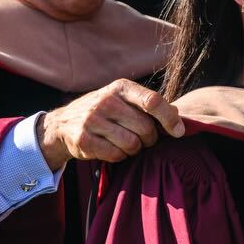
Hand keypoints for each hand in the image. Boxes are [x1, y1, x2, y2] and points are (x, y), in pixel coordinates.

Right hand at [38, 79, 184, 168]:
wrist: (64, 123)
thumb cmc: (105, 112)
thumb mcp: (125, 101)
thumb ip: (150, 106)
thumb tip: (178, 117)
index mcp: (120, 87)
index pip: (153, 101)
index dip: (169, 118)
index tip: (178, 131)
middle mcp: (106, 100)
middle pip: (145, 128)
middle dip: (149, 139)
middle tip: (143, 139)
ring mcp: (92, 120)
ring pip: (132, 144)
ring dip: (134, 149)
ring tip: (126, 143)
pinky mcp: (84, 139)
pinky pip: (116, 155)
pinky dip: (119, 156)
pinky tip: (112, 149)